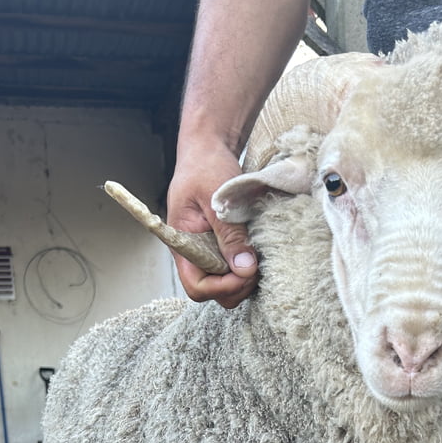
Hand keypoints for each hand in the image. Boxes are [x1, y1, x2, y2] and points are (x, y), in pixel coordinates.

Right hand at [166, 137, 258, 307]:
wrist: (208, 149)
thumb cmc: (205, 166)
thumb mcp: (217, 198)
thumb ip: (229, 234)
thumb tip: (243, 268)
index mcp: (183, 245)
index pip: (196, 286)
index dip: (220, 288)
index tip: (242, 273)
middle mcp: (195, 255)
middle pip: (213, 293)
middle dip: (237, 286)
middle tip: (256, 265)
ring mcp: (210, 253)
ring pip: (228, 285)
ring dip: (245, 279)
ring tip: (258, 257)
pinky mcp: (224, 248)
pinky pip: (236, 270)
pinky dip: (249, 267)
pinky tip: (258, 251)